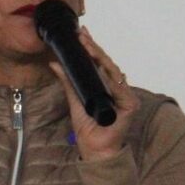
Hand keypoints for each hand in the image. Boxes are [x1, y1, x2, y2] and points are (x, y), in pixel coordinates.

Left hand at [49, 26, 137, 160]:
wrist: (94, 149)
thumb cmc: (88, 129)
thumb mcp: (74, 100)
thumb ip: (67, 82)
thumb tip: (54, 63)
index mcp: (107, 87)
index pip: (100, 64)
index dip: (92, 48)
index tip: (81, 35)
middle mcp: (118, 89)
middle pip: (107, 64)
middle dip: (95, 48)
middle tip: (82, 35)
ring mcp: (126, 96)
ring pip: (113, 71)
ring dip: (100, 57)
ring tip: (88, 45)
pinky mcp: (130, 104)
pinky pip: (120, 87)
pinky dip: (111, 75)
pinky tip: (102, 64)